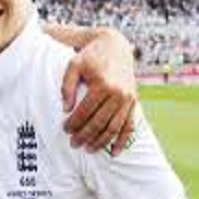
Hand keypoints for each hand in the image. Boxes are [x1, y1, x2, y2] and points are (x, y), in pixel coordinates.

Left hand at [62, 28, 136, 155]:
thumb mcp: (73, 66)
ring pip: (115, 127)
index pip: (85, 111)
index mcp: (102, 84)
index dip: (74, 123)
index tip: (65, 130)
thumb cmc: (90, 56)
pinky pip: (130, 125)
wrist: (115, 45)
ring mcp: (128, 98)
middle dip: (85, 136)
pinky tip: (115, 152)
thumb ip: (67, 87)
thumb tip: (65, 109)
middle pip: (99, 122)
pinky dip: (123, 140)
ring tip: (89, 150)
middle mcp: (118, 93)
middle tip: (74, 144)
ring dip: (102, 141)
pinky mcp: (134, 101)